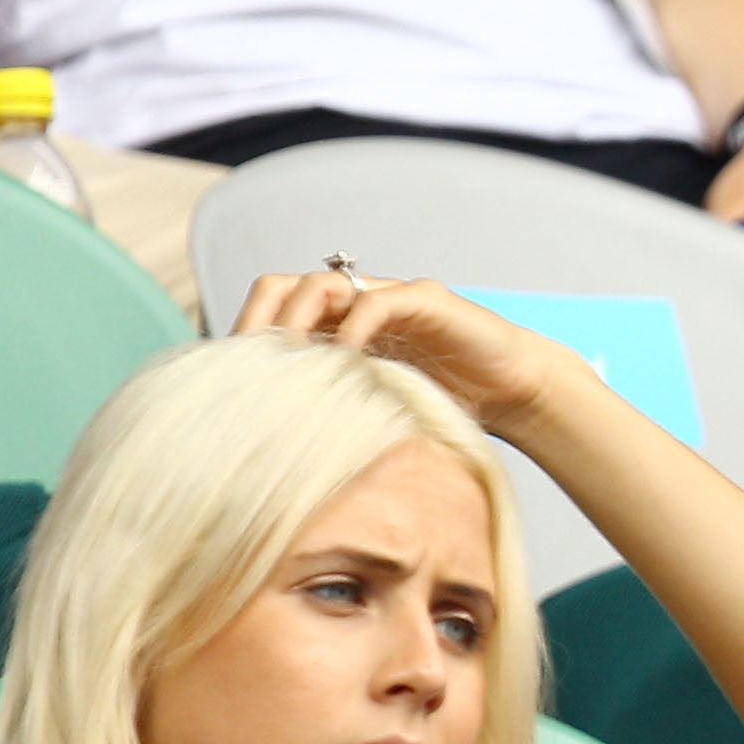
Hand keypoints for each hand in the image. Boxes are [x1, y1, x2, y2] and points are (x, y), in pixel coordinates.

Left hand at [229, 270, 587, 439]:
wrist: (516, 391)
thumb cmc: (449, 407)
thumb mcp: (378, 412)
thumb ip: (338, 413)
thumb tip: (277, 457)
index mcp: (335, 328)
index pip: (271, 314)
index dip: (246, 339)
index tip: (226, 378)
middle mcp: (355, 304)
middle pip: (280, 288)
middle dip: (257, 321)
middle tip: (246, 362)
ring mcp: (388, 297)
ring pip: (320, 285)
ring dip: (297, 321)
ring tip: (288, 360)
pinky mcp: (425, 301)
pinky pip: (376, 302)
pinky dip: (353, 327)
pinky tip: (347, 360)